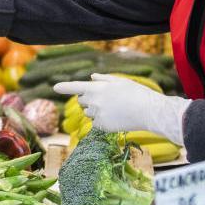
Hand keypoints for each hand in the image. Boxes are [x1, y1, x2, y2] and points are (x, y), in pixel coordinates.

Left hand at [53, 73, 191, 145]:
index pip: (75, 87)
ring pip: (89, 113)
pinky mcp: (103, 126)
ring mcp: (97, 115)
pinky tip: (116, 117)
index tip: (55, 87)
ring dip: (95, 110)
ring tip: (114, 108)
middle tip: (105, 98)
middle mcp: (94, 102)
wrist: (149, 111)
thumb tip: (91, 78)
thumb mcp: (120, 81)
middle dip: (88, 99)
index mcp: (96, 88)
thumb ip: (103, 79)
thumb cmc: (136, 93)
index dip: (64, 87)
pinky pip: (96, 123)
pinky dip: (102, 121)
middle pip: (82, 100)